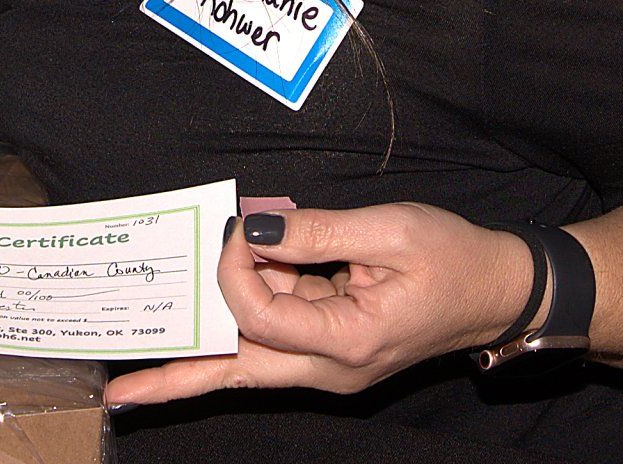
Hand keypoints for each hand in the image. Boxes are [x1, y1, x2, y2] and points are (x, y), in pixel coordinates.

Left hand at [103, 205, 535, 406]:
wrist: (499, 292)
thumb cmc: (453, 258)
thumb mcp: (389, 231)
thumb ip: (317, 232)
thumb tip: (253, 232)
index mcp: (347, 343)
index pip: (261, 316)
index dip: (237, 270)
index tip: (241, 228)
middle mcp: (331, 367)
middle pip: (239, 372)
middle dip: (180, 380)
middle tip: (122, 395)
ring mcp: (330, 363)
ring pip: (252, 355)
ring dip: (211, 338)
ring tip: (144, 365)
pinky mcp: (331, 346)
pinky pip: (276, 334)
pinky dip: (249, 313)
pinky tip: (225, 290)